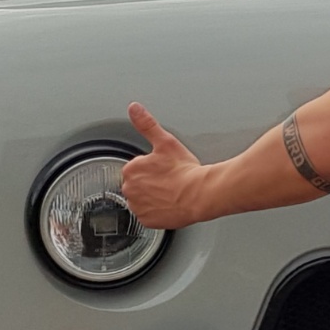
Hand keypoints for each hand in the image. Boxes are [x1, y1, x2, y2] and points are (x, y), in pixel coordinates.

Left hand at [122, 103, 207, 229]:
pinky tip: (169, 204)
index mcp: (131, 169)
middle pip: (137, 185)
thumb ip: (147, 124)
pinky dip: (157, 212)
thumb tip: (134, 108)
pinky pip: (148, 216)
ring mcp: (138, 207)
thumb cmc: (185, 170)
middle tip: (168, 180)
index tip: (164, 169)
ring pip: (142, 201)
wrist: (200, 194)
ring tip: (170, 192)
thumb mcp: (166, 141)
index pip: (136, 169)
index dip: (152, 168)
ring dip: (152, 197)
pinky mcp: (147, 221)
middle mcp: (129, 190)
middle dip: (150, 183)